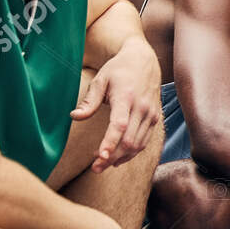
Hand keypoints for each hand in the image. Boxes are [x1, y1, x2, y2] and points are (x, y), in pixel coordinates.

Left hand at [73, 39, 161, 171]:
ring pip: (138, 145)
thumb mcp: (100, 80)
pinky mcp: (155, 119)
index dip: (110, 143)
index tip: (100, 157)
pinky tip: (119, 157)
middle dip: (112, 157)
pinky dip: (132, 152)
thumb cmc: (119, 70)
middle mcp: (142, 108)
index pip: (119, 125)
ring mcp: (151, 114)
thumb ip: (89, 101)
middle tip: (95, 168)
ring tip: (104, 164)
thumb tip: (74, 117)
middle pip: (129, 140)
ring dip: (122, 157)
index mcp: (126, 97)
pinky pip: (145, 141)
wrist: (145, 61)